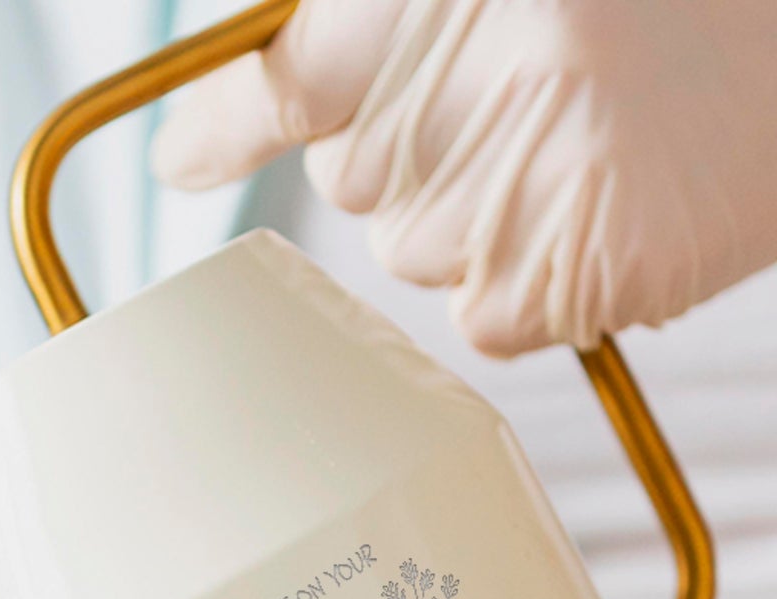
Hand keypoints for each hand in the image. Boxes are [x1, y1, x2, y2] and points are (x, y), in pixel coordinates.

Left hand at [151, 0, 776, 355]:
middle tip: (547, 83)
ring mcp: (509, 196)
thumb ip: (339, 47)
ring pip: (425, 252)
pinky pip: (494, 317)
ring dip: (488, 213)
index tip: (180, 158)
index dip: (220, 127)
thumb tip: (180, 152)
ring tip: (603, 134)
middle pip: (361, 181)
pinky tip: (617, 201)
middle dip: (425, 149)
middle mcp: (455, 97)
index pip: (278, 86)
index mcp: (425, 4)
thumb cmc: (668, 3)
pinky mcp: (569, 279)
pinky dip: (541, 278)